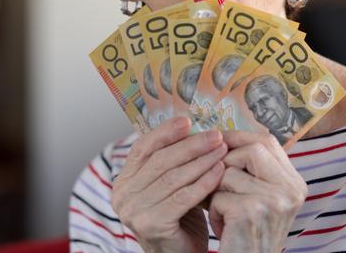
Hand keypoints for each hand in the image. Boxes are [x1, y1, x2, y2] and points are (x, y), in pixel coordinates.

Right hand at [112, 117, 226, 252]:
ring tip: (222, 150)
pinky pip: (182, 197)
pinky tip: (219, 171)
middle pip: (160, 160)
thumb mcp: (170, 184)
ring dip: (201, 161)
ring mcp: (134, 211)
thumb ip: (172, 160)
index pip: (143, 148)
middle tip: (216, 135)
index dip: (165, 132)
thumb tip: (192, 125)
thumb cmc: (179, 217)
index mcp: (124, 180)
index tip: (187, 120)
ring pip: (173, 177)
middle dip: (191, 145)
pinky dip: (203, 182)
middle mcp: (123, 195)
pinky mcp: (152, 225)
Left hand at [208, 131, 307, 251]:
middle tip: (215, 178)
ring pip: (229, 172)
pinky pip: (218, 195)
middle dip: (226, 160)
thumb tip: (222, 137)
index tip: (219, 139)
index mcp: (294, 183)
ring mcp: (274, 200)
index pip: (268, 141)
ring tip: (224, 213)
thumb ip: (254, 171)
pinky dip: (213, 211)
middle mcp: (290, 190)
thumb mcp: (261, 200)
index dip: (240, 137)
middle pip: (252, 149)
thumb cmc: (248, 235)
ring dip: (216, 192)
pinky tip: (223, 227)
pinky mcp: (252, 212)